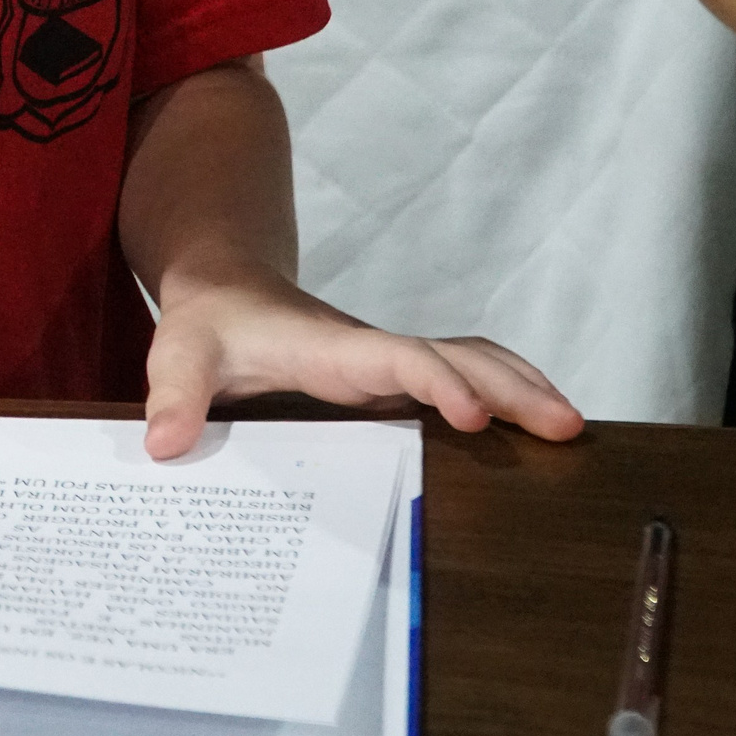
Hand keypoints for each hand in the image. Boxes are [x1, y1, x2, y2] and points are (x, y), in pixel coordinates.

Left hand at [142, 263, 585, 459]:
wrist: (222, 289)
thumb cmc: (207, 323)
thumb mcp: (179, 355)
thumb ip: (173, 396)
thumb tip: (165, 447)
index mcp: (329, 348)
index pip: (396, 357)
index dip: (436, 381)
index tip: (471, 414)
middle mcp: (370, 351)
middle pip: (457, 356)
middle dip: (511, 386)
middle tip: (565, 426)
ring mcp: (387, 364)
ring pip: (471, 361)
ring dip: (521, 386)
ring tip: (570, 426)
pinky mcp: (391, 379)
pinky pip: (460, 376)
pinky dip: (504, 392)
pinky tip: (532, 424)